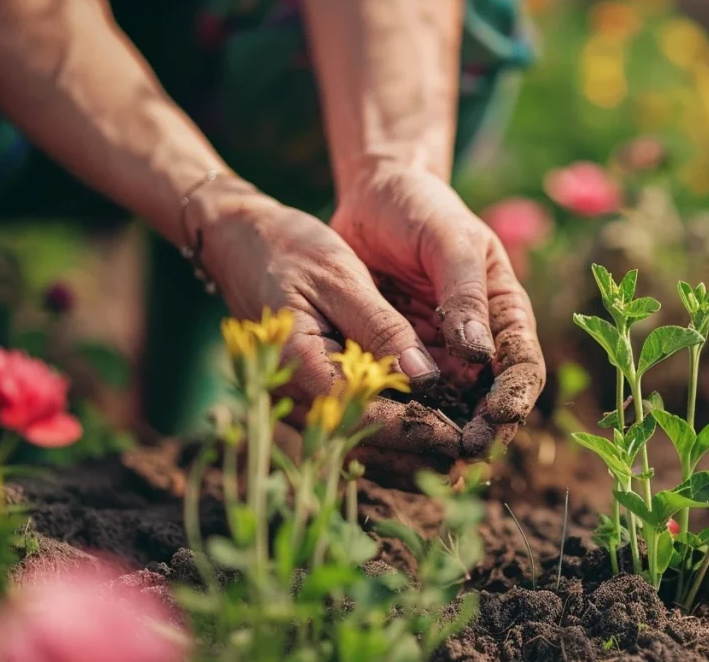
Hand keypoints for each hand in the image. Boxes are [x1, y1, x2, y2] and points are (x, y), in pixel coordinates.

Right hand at [192, 180, 462, 467]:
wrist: (240, 241)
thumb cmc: (292, 250)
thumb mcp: (342, 277)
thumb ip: (382, 328)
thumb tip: (425, 378)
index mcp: (297, 359)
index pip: (360, 412)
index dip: (413, 430)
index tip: (458, 439)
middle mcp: (289, 392)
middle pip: (357, 443)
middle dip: (414, 460)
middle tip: (468, 464)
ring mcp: (294, 399)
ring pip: (351, 445)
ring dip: (402, 460)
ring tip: (457, 467)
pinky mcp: (306, 395)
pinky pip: (345, 430)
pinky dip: (385, 441)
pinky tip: (425, 448)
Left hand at [332, 160, 546, 457]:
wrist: (372, 197)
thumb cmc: (422, 209)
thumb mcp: (450, 241)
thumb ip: (464, 293)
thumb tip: (479, 354)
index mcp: (504, 313)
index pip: (522, 367)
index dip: (515, 397)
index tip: (497, 419)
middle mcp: (478, 343)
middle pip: (490, 402)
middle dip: (482, 432)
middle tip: (462, 454)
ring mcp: (439, 355)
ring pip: (449, 410)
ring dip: (442, 437)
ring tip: (426, 459)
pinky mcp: (400, 361)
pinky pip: (406, 400)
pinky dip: (402, 423)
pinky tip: (389, 439)